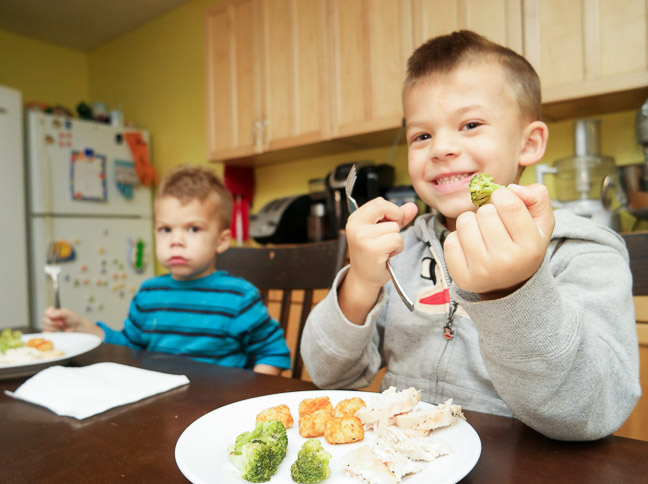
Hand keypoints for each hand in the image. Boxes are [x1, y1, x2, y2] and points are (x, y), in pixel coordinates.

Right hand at [42, 306, 103, 337]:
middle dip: (53, 323)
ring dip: (53, 328)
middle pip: (44, 320)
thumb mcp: (68, 313)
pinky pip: (46, 334)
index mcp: (54, 312)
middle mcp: (51, 318)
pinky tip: (57, 333)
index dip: (50, 315)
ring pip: (45, 327)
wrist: (79, 328)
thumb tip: (50, 314)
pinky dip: (51, 334)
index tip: (58, 318)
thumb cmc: (74, 319)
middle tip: (62, 324)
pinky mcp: (51, 333)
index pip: (46, 312)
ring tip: (61, 328)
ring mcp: (50, 326)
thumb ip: (59, 312)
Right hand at [340, 198, 417, 322]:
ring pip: (394, 227)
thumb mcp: (383, 232)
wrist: (364, 279)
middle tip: (391, 233)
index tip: (390, 223)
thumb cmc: (373, 256)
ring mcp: (362, 236)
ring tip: (385, 249)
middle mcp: (355, 225)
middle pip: (383, 206)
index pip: (378, 202)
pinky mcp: (371, 248)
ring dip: (396, 239)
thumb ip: (397, 217)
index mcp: (355, 219)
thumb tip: (413, 206)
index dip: (391, 210)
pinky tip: (388, 255)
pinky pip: (397, 239)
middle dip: (395, 217)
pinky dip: (397, 248)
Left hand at [443, 183, 554, 297]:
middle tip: (494, 225)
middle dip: (487, 211)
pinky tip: (470, 248)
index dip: (502, 196)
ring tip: (481, 234)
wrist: (509, 284)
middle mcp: (507, 262)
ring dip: (471, 223)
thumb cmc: (523, 245)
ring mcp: (482, 272)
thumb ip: (537, 197)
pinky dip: (458, 239)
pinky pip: (450, 241)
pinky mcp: (462, 277)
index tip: (503, 202)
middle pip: (484, 212)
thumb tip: (512, 189)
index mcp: (530, 247)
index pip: (508, 204)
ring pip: (464, 223)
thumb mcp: (541, 221)